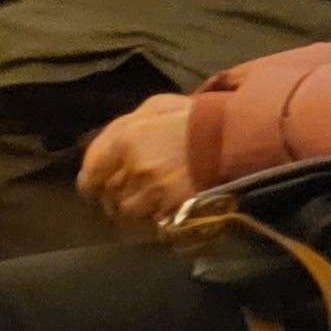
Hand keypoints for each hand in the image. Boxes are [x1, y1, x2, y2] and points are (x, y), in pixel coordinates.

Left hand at [79, 94, 200, 222]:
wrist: (240, 139)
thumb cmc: (199, 118)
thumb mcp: (161, 106)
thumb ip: (132, 124)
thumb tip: (114, 144)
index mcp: (125, 137)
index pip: (90, 172)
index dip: (92, 184)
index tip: (97, 190)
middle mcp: (131, 167)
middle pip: (108, 196)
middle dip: (115, 198)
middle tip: (129, 197)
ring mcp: (151, 191)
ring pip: (128, 212)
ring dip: (136, 212)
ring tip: (150, 207)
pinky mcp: (172, 210)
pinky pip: (152, 224)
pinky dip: (156, 222)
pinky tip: (167, 214)